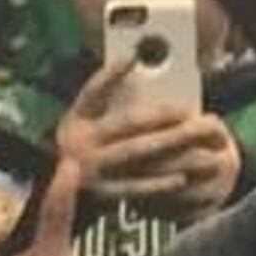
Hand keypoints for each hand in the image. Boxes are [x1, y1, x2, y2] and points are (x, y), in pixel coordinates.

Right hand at [56, 63, 243, 212]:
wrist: (59, 197)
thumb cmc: (83, 152)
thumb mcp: (82, 125)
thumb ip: (105, 103)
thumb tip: (135, 72)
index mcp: (76, 121)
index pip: (92, 91)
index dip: (110, 73)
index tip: (132, 57)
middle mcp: (81, 142)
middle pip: (128, 123)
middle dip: (164, 116)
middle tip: (192, 114)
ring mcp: (90, 169)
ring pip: (137, 152)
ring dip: (170, 147)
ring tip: (196, 143)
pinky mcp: (101, 195)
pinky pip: (134, 187)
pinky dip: (158, 183)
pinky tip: (181, 179)